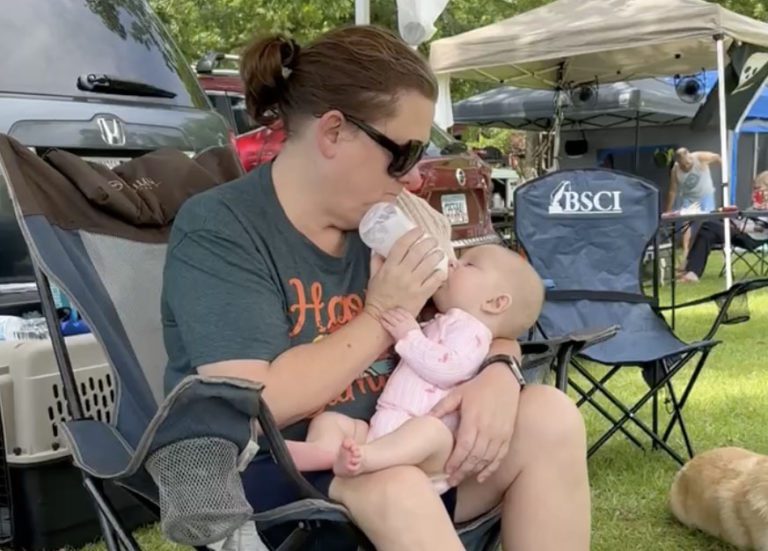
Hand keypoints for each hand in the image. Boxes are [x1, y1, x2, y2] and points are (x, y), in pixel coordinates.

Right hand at [365, 228, 446, 318]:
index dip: (412, 235)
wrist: (381, 319)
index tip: (419, 230)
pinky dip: (440, 273)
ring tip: (439, 252)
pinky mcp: (422, 294)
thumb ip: (376, 261)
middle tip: (432, 240)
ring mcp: (414, 284)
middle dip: (428, 242)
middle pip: (418, 251)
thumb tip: (379, 248)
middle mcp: (402, 273)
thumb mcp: (372, 277)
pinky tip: (441, 270)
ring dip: (436, 255)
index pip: (402, 245)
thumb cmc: (377, 298)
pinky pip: (435, 280)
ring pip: (429, 264)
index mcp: (389, 267)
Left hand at [380, 307, 419, 340]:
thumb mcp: (416, 327)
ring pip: (390, 317)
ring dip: (386, 315)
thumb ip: (412, 323)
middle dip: (391, 311)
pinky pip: (387, 325)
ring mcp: (399, 325)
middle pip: (395, 313)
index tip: (395, 308)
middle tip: (387, 310)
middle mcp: (404, 320)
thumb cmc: (417, 338)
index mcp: (411, 319)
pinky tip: (381, 320)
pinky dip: (384, 322)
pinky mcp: (394, 331)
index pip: (403, 311)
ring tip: (382, 314)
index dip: (398, 309)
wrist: (414, 344)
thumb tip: (413, 322)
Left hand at [430, 362, 520, 485]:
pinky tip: (481, 477)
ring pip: (487, 459)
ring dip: (474, 471)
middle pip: (475, 457)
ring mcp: (499, 434)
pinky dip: (491, 469)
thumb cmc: (478, 386)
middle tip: (451, 481)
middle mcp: (488, 429)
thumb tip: (425, 418)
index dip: (456, 460)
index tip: (447, 470)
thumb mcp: (457, 393)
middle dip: (462, 471)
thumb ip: (442, 407)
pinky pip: (500, 457)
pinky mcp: (507, 436)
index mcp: (473, 419)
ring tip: (461, 479)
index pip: (464, 446)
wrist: (503, 379)